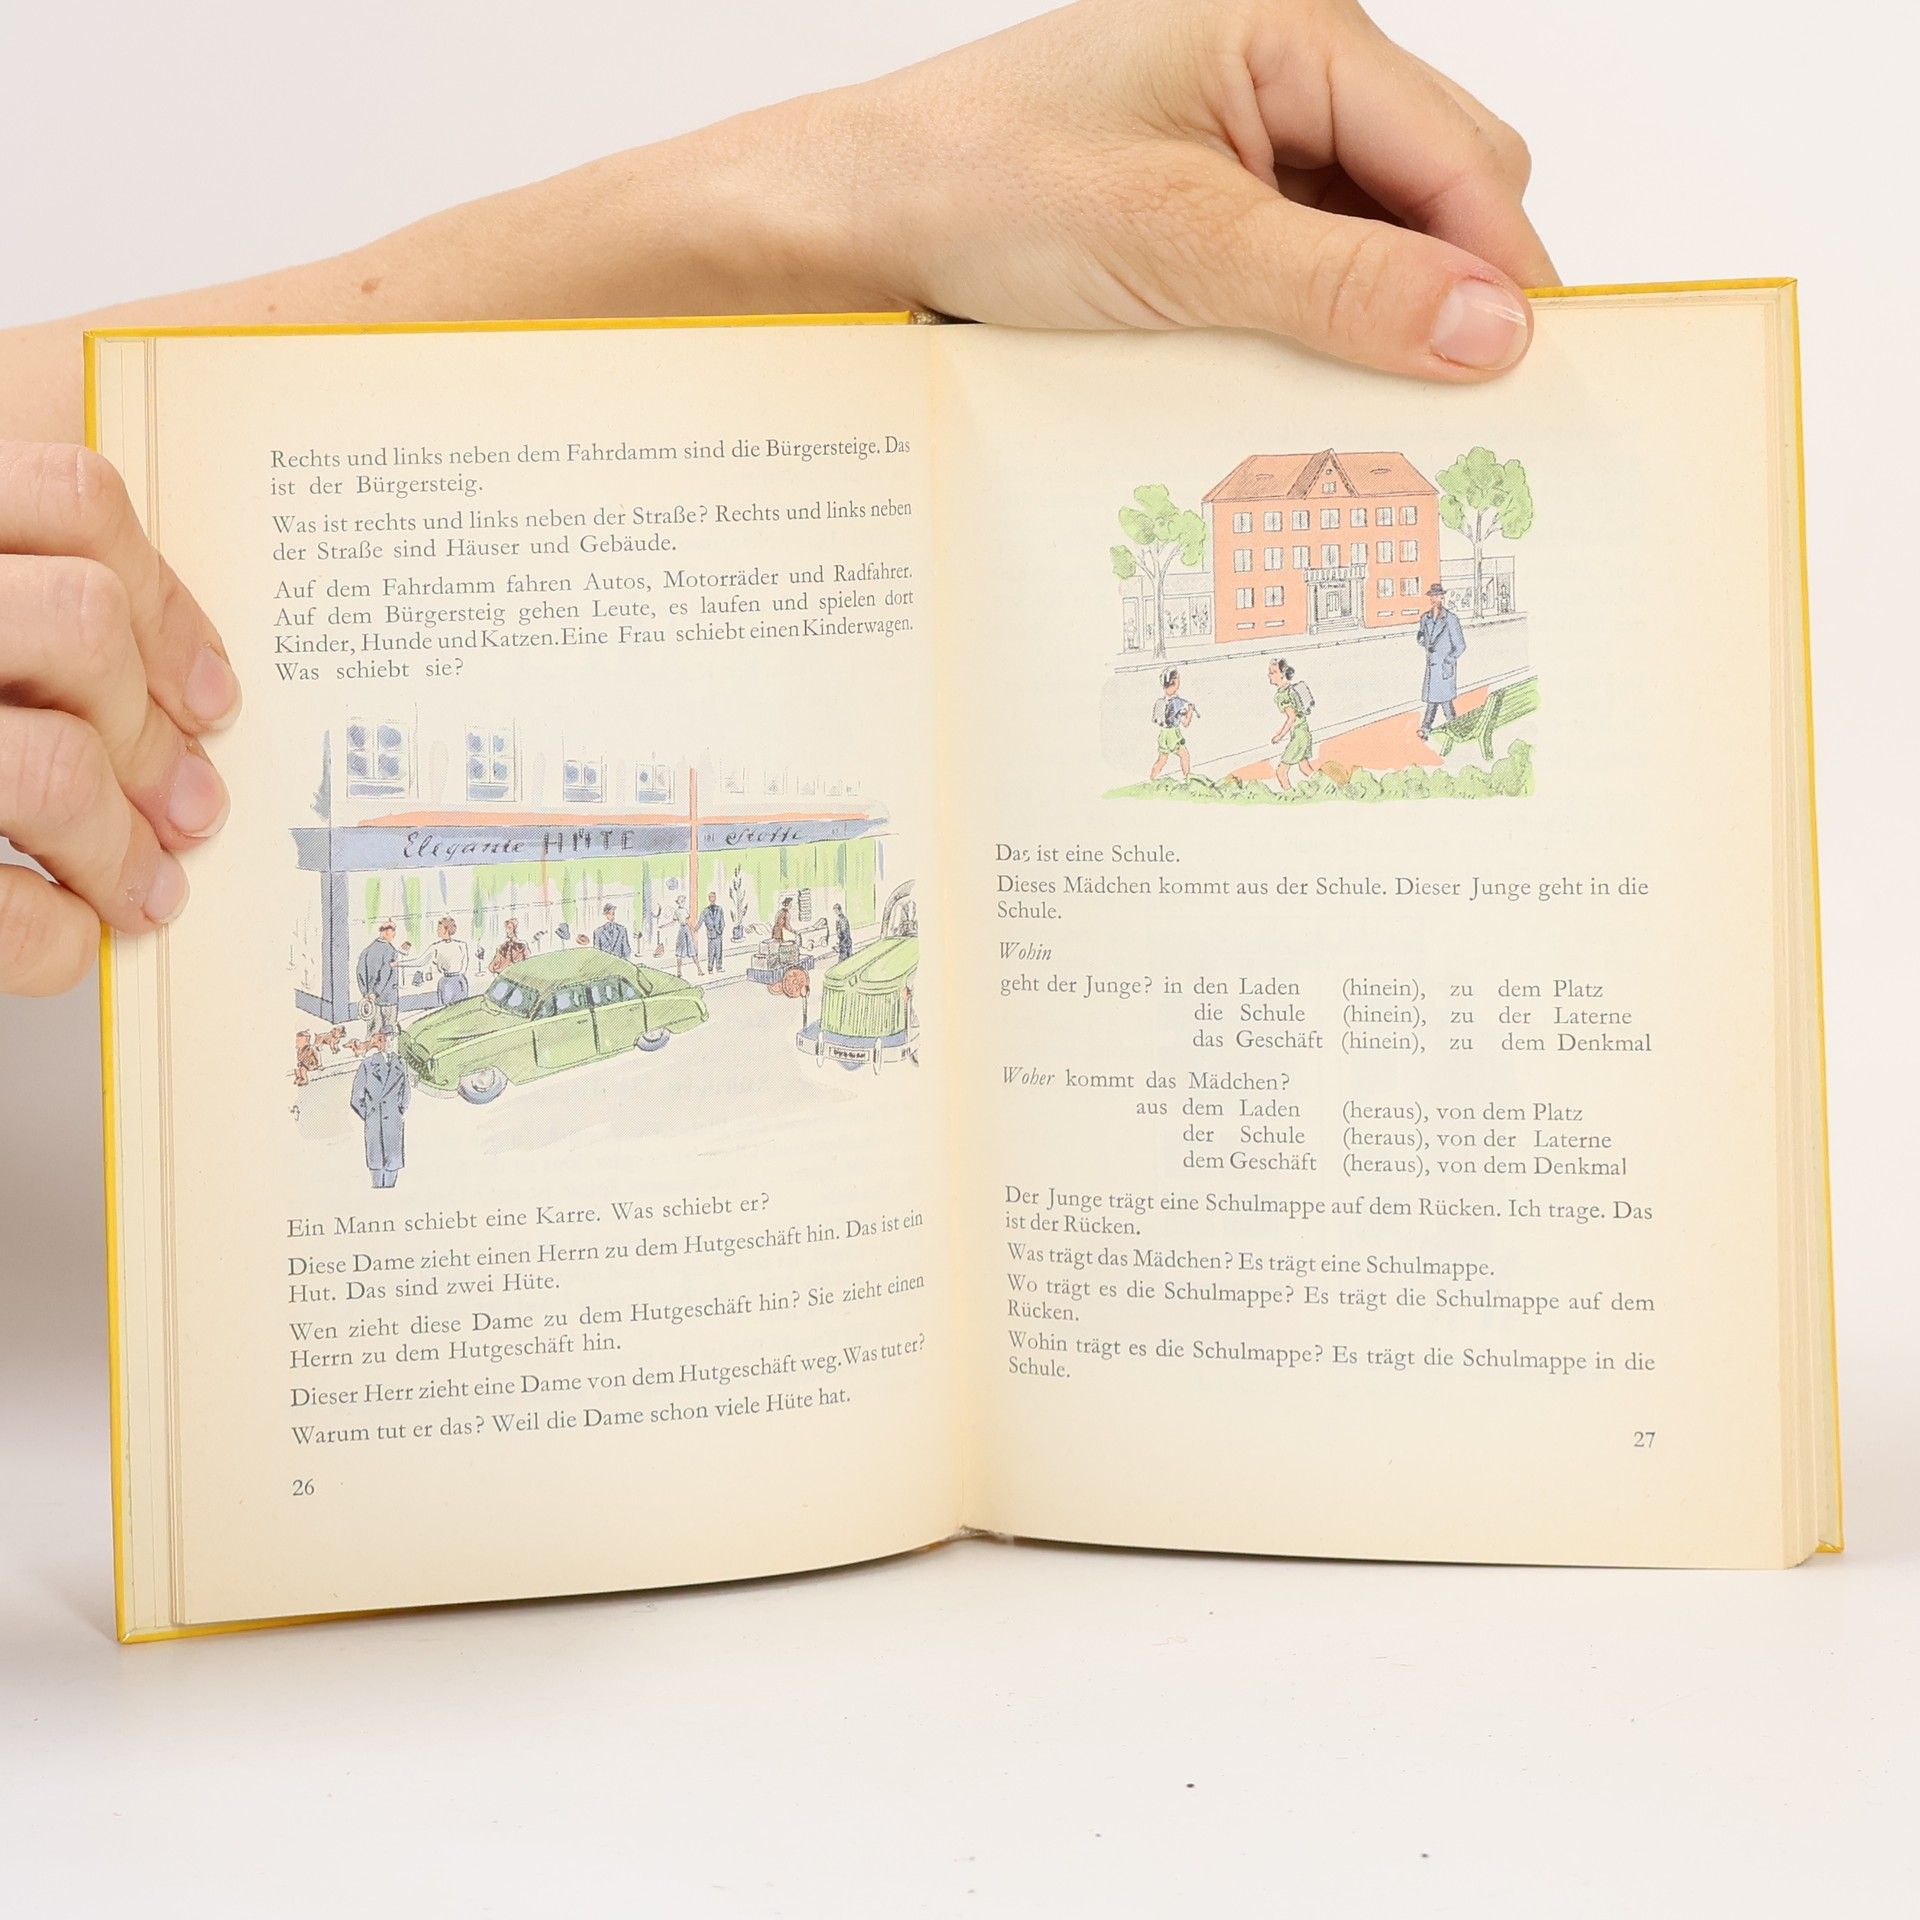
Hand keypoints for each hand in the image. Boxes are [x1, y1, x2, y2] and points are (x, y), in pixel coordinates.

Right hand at [0, 442, 236, 993]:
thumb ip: (17, 602)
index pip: (70, 496)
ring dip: (118, 845)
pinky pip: (1, 912)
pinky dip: (54, 935)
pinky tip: (64, 934)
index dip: (166, 605)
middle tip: (191, 810)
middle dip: (153, 738)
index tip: (210, 698)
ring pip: (55, 766)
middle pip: (82, 626)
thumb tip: (181, 697)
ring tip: (146, 886)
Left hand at [788, 0, 1553, 376]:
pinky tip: (1288, 382)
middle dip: (1445, 294)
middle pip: (1436, 189)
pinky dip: (1312, 326)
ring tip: (1352, 411)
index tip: (1524, 378)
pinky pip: (1305, 265)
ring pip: (1375, 235)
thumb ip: (1345, 284)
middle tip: (1439, 414)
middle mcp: (1285, 73)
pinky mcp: (1209, 203)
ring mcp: (1247, 139)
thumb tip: (1492, 327)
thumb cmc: (987, 187)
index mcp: (1296, 33)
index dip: (1501, 267)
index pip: (1462, 153)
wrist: (863, 218)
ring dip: (1374, 320)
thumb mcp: (1181, 246)